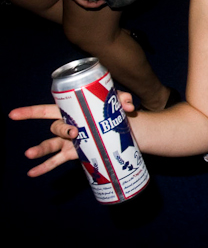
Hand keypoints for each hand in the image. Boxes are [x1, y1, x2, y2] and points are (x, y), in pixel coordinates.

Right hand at [8, 92, 135, 176]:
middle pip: (56, 127)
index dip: (30, 112)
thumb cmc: (113, 111)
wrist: (121, 128)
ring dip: (41, 150)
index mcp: (71, 112)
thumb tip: (128, 105)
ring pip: (51, 145)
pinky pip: (56, 160)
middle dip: (61, 129)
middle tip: (73, 133)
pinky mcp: (73, 153)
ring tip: (30, 154)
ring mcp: (68, 141)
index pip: (47, 110)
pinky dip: (44, 167)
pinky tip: (32, 173)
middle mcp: (66, 126)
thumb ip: (122, 99)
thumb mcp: (116, 102)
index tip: (14, 114)